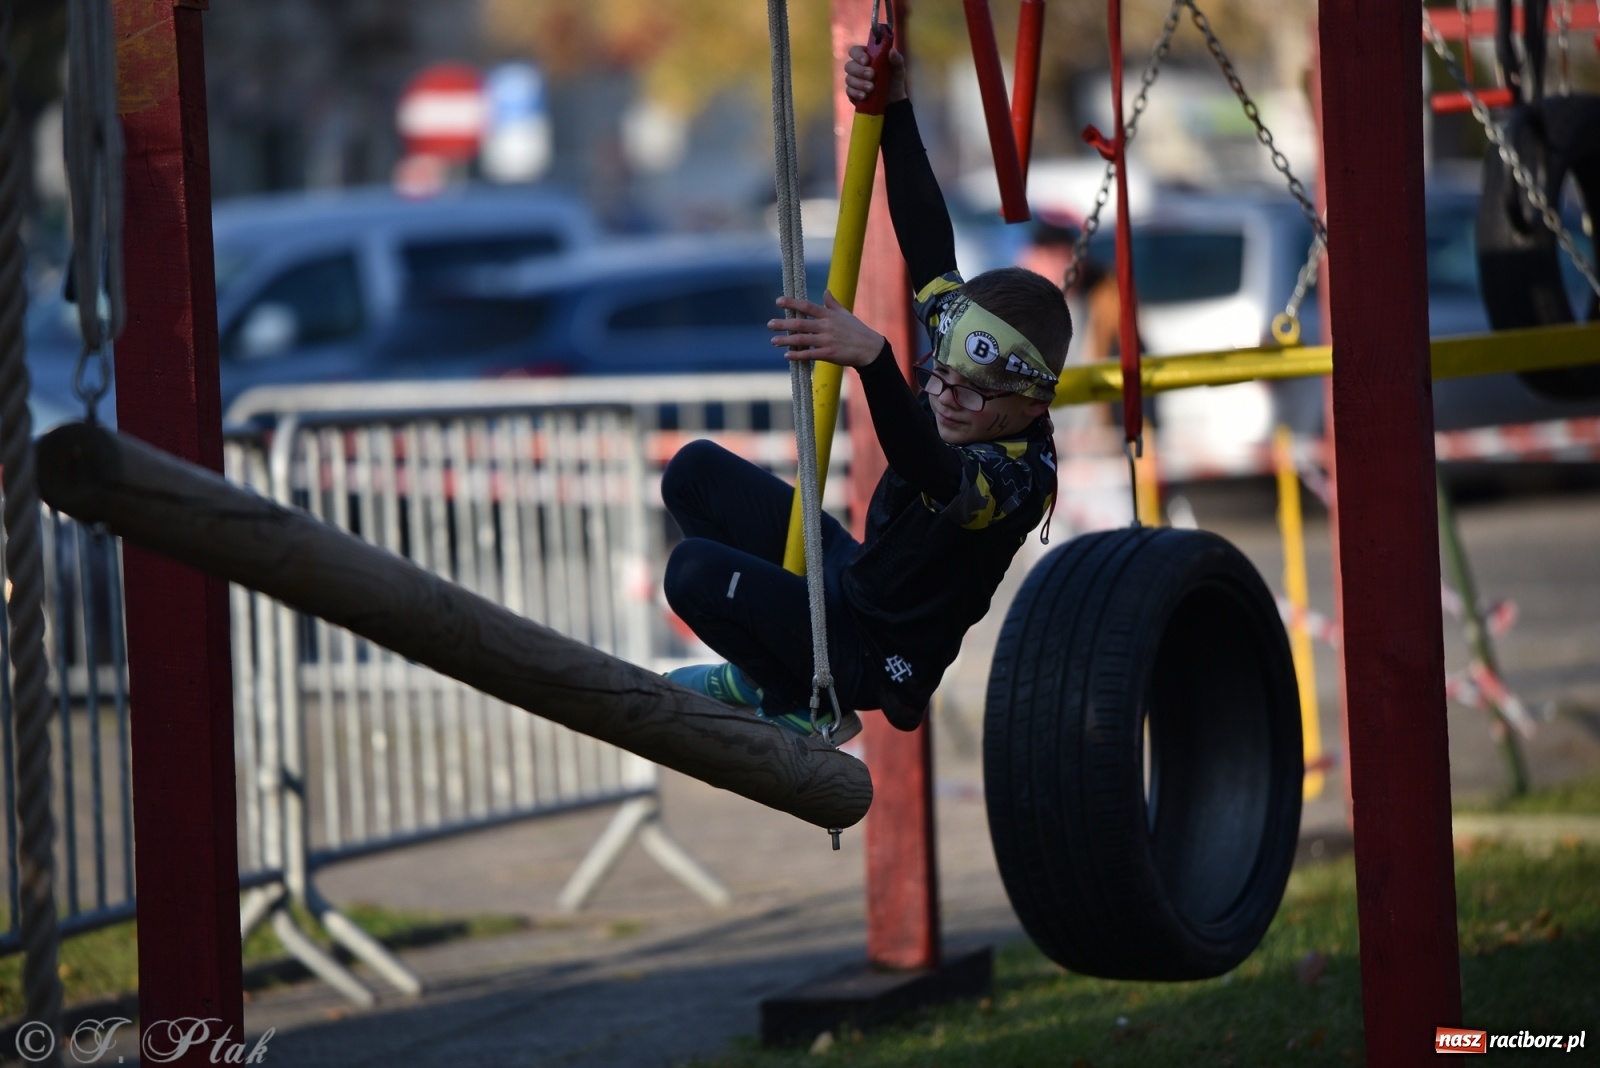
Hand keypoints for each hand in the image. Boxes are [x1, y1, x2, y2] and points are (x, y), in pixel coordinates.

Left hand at [769, 292, 884, 368]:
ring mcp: (827, 340)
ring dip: (786, 340)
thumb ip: (833, 304)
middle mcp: (826, 326)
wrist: (870, 348)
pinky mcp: (829, 354)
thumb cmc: (857, 330)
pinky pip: (809, 354)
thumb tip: (826, 291)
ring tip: (773, 340)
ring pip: (802, 339)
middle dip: (783, 323)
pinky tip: (787, 355)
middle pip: (800, 323)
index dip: (792, 303)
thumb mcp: (845, 314)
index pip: (807, 306)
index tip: (778, 301)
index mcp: (829, 315)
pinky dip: (797, 355)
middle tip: (769, 324)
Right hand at [844, 44, 906, 104]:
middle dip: (859, 70)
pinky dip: (856, 93)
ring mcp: (853, 81)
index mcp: (866, 57)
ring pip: (849, 79)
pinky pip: (849, 91)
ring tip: (871, 88)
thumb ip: (897, 60)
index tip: (866, 61)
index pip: (855, 51)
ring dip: (859, 83)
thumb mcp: (898, 70)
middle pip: (849, 65)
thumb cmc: (894, 81)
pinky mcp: (852, 93)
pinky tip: (864, 96)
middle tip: (871, 75)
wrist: (893, 101)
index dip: (858, 55)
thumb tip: (892, 51)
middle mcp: (857, 67)